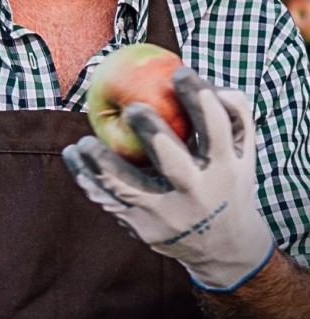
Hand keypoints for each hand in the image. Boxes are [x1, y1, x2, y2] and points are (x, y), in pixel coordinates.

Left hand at [62, 67, 274, 291]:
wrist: (220, 246)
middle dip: (151, 131)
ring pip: (126, 186)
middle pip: (171, 161)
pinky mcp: (142, 227)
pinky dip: (88, 180)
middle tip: (132, 108)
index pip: (216, 127)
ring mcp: (166, 213)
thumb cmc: (226, 182)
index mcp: (225, 169)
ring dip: (99, 162)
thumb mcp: (243, 152)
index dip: (199, 97)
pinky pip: (108, 201)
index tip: (179, 72)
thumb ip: (232, 112)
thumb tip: (198, 79)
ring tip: (81, 143)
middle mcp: (197, 193)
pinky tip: (76, 160)